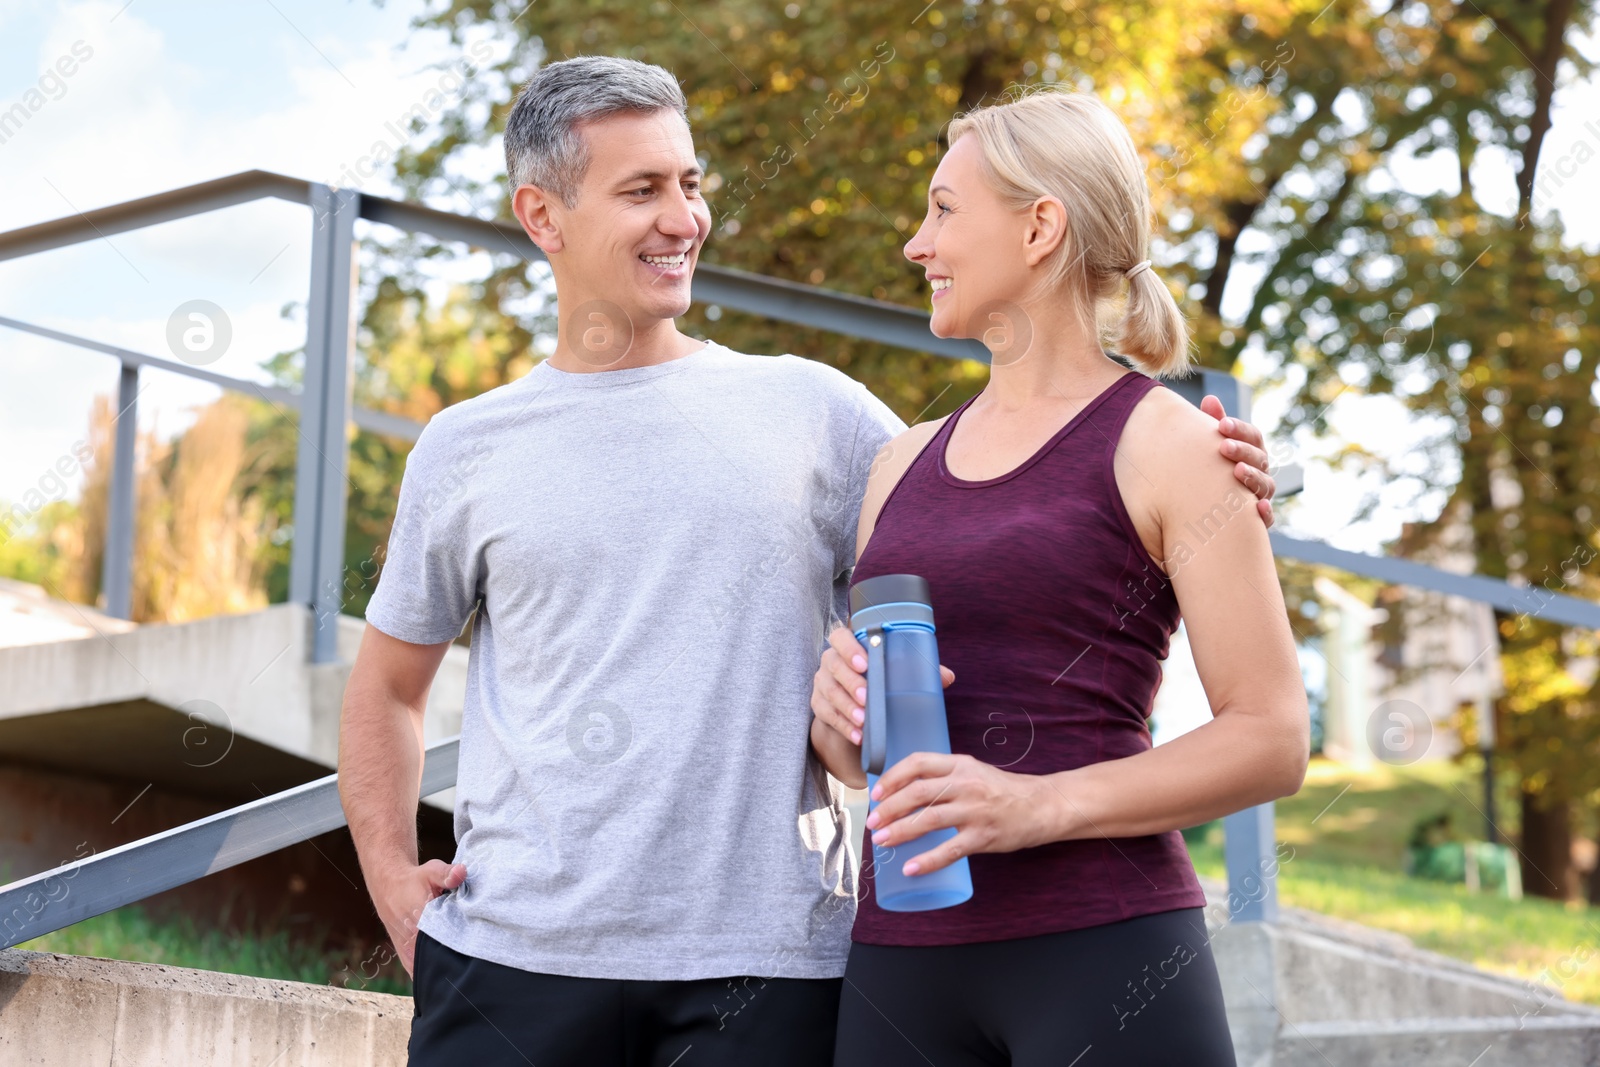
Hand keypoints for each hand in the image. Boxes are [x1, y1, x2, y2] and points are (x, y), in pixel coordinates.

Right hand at [371, 859, 466, 976]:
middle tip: (476, 959)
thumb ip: (447, 874)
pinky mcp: (407, 958)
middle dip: (459, 961)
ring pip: (431, 970)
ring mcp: (409, 952)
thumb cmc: (414, 880)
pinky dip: (434, 974)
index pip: (448, 942)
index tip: (479, 948)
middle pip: (442, 960)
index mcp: (421, 921)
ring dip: (446, 969)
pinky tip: (448, 974)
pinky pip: (421, 974)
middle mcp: (414, 941)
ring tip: (464, 968)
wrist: (389, 888)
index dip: (465, 947)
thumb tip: (462, 872)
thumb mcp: (431, 871)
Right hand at [812, 625, 953, 746]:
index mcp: (848, 645)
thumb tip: (946, 676)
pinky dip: (843, 726)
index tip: (864, 663)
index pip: (839, 637)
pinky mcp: (819, 705)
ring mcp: (822, 683)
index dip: (849, 648)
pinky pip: (827, 715)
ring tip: (863, 721)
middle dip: (850, 682)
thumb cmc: (879, 679)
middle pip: (833, 666)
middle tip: (867, 698)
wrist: (856, 703)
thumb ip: (918, 670)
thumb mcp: (895, 672)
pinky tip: (858, 735)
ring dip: (846, 707)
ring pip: (829, 692)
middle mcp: (831, 661)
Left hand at [865, 752, 1059, 876]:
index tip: (875, 793)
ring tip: (881, 841)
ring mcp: (975, 811)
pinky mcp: (984, 836)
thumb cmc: (1001, 790)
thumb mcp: (973, 771)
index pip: (918, 763)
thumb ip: (943, 776)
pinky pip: (950, 850)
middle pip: (918, 792)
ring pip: (929, 820)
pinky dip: (927, 861)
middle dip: (889, 808)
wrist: (1042, 805)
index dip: (892, 777)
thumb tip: (902, 790)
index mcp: (960, 764)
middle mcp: (966, 784)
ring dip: (900, 831)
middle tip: (872, 822)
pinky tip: (910, 868)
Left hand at [1201, 395, 1275, 528]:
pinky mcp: (1259, 520)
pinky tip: (1258, 507)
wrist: (1209, 512)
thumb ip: (1214, 425)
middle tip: (1224, 447)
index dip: (1240, 429)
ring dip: (1252, 477)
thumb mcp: (1214, 447)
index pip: (1253, 436)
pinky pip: (1267, 518)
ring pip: (1265, 485)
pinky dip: (1266, 513)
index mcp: (1251, 451)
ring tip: (1236, 470)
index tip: (1222, 425)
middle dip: (1242, 451)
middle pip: (1259, 458)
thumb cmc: (1212, 471)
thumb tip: (1210, 399)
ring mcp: (1261, 495)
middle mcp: (1260, 471)